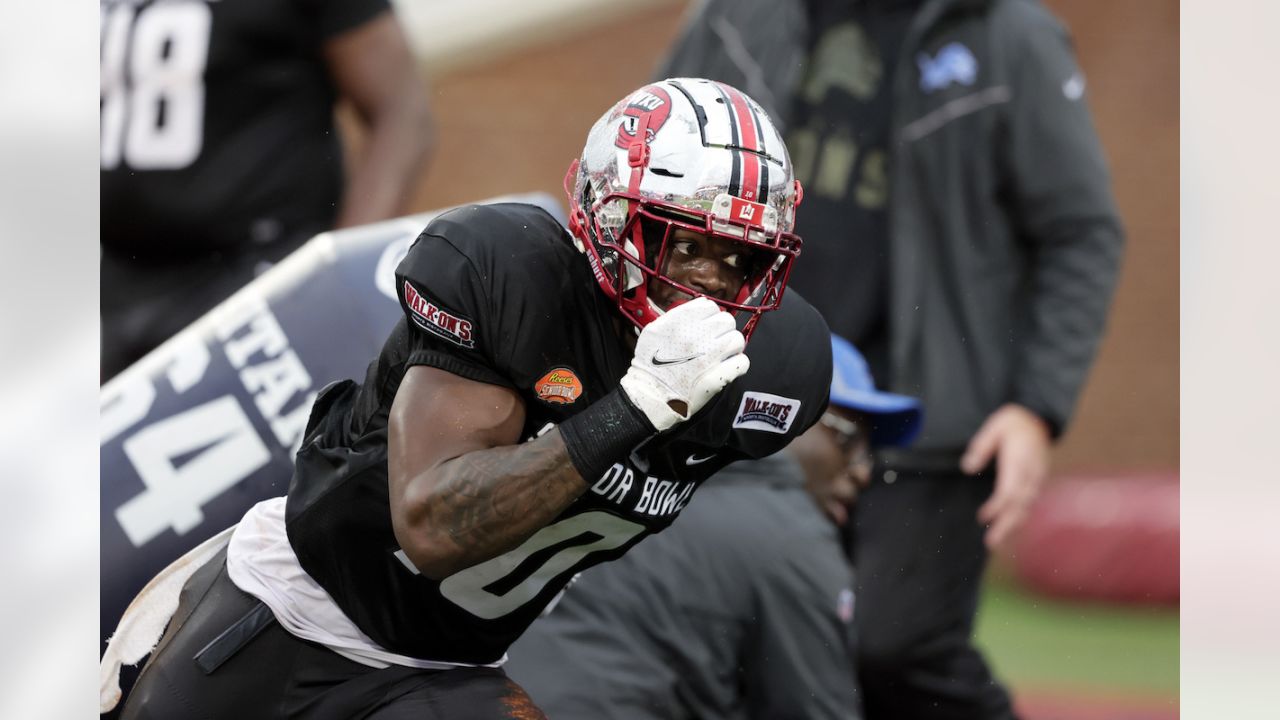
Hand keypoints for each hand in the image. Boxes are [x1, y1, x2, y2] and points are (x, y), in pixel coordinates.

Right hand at [620, 297, 748, 431]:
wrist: (649, 395)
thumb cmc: (649, 365)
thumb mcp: (653, 331)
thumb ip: (674, 318)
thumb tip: (695, 312)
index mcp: (680, 322)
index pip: (709, 306)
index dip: (709, 315)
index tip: (707, 325)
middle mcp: (697, 335)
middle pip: (727, 320)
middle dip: (722, 330)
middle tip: (715, 341)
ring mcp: (710, 356)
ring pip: (738, 339)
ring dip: (732, 346)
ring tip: (722, 354)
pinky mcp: (719, 376)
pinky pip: (742, 362)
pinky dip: (737, 364)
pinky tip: (727, 367)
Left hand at [961, 403, 1051, 549]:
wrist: (1036, 419)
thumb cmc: (1012, 423)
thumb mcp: (994, 427)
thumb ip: (981, 447)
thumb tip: (967, 468)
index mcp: (1021, 461)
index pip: (1011, 490)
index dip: (998, 506)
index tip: (983, 517)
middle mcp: (1032, 474)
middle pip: (1020, 505)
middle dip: (1006, 525)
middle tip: (991, 543)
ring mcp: (1037, 479)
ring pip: (1026, 508)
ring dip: (1011, 527)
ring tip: (995, 543)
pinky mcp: (1037, 483)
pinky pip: (1028, 504)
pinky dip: (1018, 518)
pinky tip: (1006, 530)